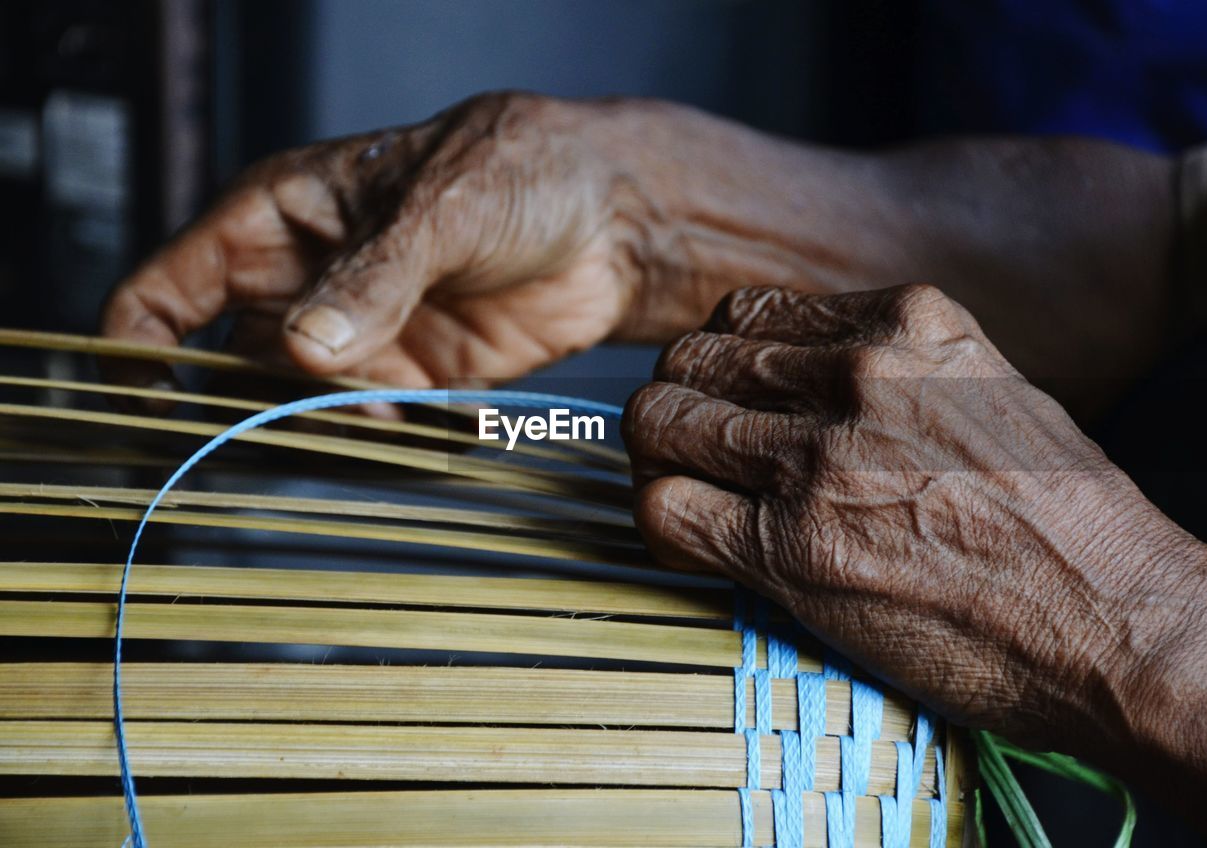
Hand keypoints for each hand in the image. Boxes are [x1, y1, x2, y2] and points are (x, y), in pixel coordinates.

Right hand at [101, 92, 852, 393]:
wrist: (616, 218)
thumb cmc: (524, 169)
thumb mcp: (442, 208)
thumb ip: (375, 277)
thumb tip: (306, 345)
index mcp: (285, 216)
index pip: (176, 281)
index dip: (144, 340)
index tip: (145, 400)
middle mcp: (311, 281)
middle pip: (230, 357)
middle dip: (239, 400)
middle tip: (278, 425)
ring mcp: (361, 333)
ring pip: (297, 400)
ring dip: (316, 423)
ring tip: (366, 416)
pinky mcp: (416, 377)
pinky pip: (370, 422)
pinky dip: (378, 436)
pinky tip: (414, 425)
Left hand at [623, 284, 1187, 749]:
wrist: (1116, 621)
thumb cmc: (1064, 521)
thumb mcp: (985, 392)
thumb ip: (891, 368)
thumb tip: (798, 377)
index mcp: (906, 321)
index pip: (745, 312)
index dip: (718, 361)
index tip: (723, 398)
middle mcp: (857, 374)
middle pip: (688, 360)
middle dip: (676, 405)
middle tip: (690, 451)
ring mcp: (819, 459)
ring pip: (659, 425)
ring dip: (657, 462)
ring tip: (686, 496)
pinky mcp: (793, 548)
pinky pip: (665, 512)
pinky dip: (659, 526)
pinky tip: (691, 546)